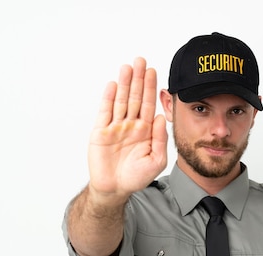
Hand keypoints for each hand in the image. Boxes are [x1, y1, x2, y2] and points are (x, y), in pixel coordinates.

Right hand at [87, 57, 167, 203]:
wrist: (115, 189)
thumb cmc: (136, 177)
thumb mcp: (156, 160)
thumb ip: (160, 139)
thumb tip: (162, 117)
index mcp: (145, 130)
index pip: (149, 104)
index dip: (151, 88)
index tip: (153, 71)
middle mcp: (131, 125)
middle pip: (136, 98)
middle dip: (138, 79)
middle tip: (141, 60)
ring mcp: (115, 127)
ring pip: (121, 101)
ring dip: (124, 84)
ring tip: (127, 67)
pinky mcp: (100, 132)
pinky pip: (105, 112)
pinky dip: (109, 98)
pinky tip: (113, 85)